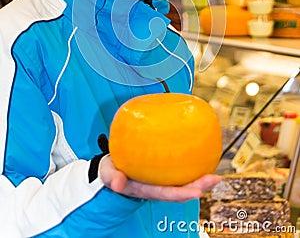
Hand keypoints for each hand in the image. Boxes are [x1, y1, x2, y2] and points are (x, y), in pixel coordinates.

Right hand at [99, 155, 220, 201]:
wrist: (113, 169)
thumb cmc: (112, 171)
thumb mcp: (108, 173)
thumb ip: (112, 177)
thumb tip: (117, 183)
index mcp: (144, 189)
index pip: (165, 193)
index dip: (181, 193)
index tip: (196, 192)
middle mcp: (156, 188)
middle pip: (180, 191)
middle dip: (199, 187)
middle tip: (214, 179)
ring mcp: (162, 182)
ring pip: (184, 183)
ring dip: (201, 181)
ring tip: (216, 175)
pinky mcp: (164, 173)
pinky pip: (181, 173)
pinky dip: (194, 170)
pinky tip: (204, 161)